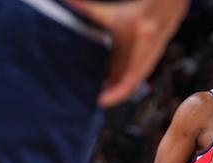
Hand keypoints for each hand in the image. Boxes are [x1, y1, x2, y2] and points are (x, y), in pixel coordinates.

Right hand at [66, 0, 188, 106]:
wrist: (148, 18)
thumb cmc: (129, 15)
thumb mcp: (99, 15)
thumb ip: (82, 9)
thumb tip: (64, 0)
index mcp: (116, 53)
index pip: (102, 69)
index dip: (91, 76)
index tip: (75, 81)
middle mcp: (124, 64)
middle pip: (110, 82)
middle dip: (98, 90)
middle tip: (79, 96)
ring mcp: (131, 70)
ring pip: (118, 90)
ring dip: (107, 97)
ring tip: (91, 104)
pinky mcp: (138, 74)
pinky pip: (126, 89)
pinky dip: (115, 96)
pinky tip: (103, 101)